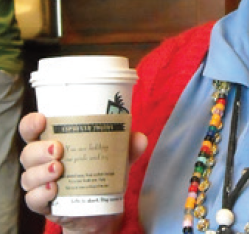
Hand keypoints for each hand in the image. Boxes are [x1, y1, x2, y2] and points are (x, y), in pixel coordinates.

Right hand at [19, 112, 147, 232]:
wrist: (99, 209)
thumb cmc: (101, 172)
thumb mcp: (116, 157)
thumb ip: (128, 147)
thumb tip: (139, 138)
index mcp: (54, 142)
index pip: (33, 129)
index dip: (32, 123)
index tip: (42, 119)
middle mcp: (42, 162)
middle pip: (28, 152)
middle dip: (39, 149)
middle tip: (58, 149)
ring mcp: (41, 184)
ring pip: (28, 176)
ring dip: (40, 172)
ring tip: (58, 169)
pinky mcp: (44, 205)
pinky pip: (33, 200)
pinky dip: (40, 194)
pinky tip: (53, 190)